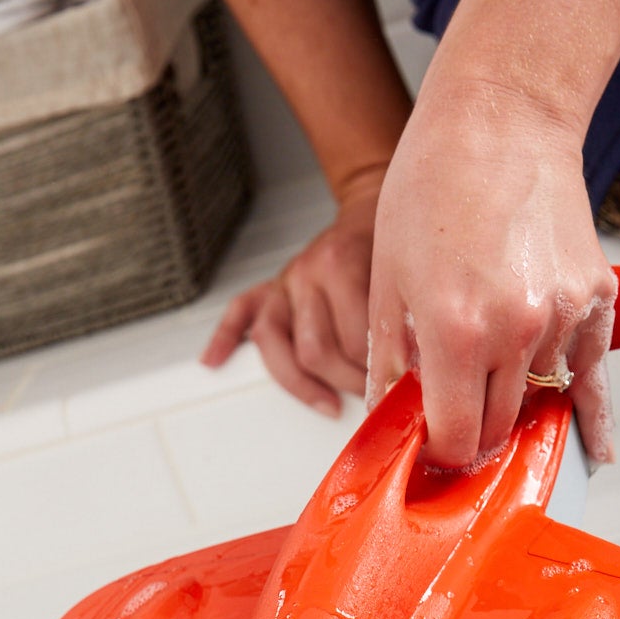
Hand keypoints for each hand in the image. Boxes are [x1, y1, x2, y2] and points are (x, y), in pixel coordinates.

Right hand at [201, 171, 384, 416]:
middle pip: (314, 350)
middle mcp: (305, 272)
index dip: (373, 372)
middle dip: (345, 382)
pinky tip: (214, 361)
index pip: (352, 339)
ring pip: (276, 345)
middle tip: (369, 395)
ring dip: (305, 384)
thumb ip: (398, 318)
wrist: (367, 215)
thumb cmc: (385, 251)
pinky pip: (238, 312)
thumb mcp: (401, 278)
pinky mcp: (267, 289)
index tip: (391, 388)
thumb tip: (406, 369)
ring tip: (330, 403)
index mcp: (340, 265)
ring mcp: (283, 283)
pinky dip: (223, 338)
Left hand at [367, 74, 616, 467]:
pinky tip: (594, 450)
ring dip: (519, 407)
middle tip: (459, 430)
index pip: (456, 435)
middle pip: (499, 428)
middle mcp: (516, 330)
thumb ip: (389, 359)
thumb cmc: (436, 181)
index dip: (442, 451)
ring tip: (498, 398)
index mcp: (455, 330)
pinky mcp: (595, 297)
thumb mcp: (388, 276)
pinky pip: (593, 376)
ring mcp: (563, 315)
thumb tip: (388, 417)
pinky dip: (589, 413)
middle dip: (477, 437)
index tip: (435, 451)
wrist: (502, 116)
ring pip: (541, 401)